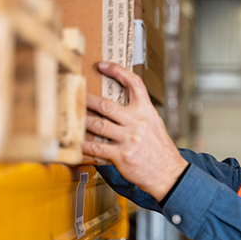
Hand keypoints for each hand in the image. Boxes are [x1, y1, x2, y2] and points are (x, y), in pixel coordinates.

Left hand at [83, 62, 188, 201]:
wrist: (169, 173)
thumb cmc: (160, 150)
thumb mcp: (155, 124)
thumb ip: (139, 113)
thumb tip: (118, 105)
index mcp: (147, 112)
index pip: (134, 83)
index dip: (117, 71)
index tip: (103, 65)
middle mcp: (137, 123)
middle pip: (106, 105)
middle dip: (87, 99)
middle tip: (74, 93)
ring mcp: (129, 139)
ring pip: (97, 125)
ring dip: (81, 120)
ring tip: (71, 116)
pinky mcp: (121, 156)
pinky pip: (97, 147)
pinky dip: (84, 144)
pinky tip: (76, 142)